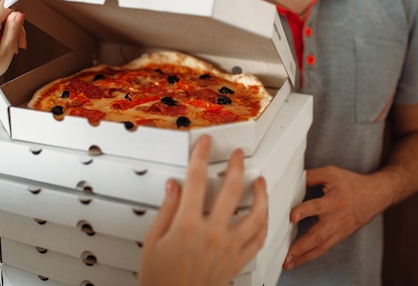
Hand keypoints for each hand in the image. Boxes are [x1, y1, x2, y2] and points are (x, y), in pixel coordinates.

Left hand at [0, 0, 26, 99]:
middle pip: (2, 12)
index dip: (17, 16)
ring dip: (3, 28)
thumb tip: (19, 12)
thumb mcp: (7, 51)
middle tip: (15, 44)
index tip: (19, 28)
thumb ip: (14, 29)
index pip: (7, 5)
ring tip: (3, 45)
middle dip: (11, 26)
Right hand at [138, 135, 267, 285]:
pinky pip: (259, 240)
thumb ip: (166, 210)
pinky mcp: (237, 262)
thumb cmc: (160, 279)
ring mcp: (228, 248)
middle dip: (237, 167)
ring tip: (261, 181)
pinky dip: (265, 224)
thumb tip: (173, 186)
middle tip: (239, 155)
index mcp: (187, 225)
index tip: (205, 144)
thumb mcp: (153, 241)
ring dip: (262, 195)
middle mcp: (212, 234)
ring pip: (255, 215)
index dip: (201, 156)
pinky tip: (265, 214)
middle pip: (232, 191)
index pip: (196, 180)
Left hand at [283, 165, 388, 269]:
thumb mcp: (331, 173)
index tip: (292, 216)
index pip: (317, 207)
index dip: (304, 211)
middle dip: (301, 247)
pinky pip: (325, 248)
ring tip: (288, 264)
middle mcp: (337, 218)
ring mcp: (340, 230)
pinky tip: (299, 260)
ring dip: (303, 257)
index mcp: (335, 200)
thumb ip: (310, 177)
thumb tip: (290, 181)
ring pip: (321, 247)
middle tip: (286, 255)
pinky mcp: (341, 236)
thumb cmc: (352, 183)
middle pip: (318, 236)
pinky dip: (312, 255)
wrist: (377, 195)